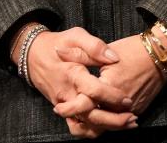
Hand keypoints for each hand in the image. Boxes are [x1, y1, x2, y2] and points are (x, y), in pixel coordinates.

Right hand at [22, 27, 137, 135]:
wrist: (33, 55)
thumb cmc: (58, 43)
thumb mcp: (76, 36)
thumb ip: (95, 46)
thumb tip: (114, 57)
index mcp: (72, 74)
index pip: (93, 91)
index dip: (112, 97)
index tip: (127, 99)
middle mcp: (67, 94)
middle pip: (90, 115)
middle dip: (113, 120)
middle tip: (132, 117)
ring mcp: (64, 105)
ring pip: (85, 125)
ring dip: (105, 128)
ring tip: (126, 124)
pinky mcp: (63, 110)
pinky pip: (77, 127)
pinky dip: (92, 130)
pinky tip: (108, 126)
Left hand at [53, 32, 166, 121]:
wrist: (161, 53)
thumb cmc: (133, 48)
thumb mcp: (105, 49)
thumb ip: (81, 55)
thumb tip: (58, 53)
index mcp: (109, 86)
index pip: (84, 105)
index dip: (69, 108)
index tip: (59, 108)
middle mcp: (119, 103)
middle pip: (94, 122)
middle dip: (79, 122)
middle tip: (68, 117)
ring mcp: (131, 109)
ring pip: (107, 127)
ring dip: (93, 125)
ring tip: (81, 120)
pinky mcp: (138, 110)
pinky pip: (119, 123)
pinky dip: (108, 122)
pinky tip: (99, 116)